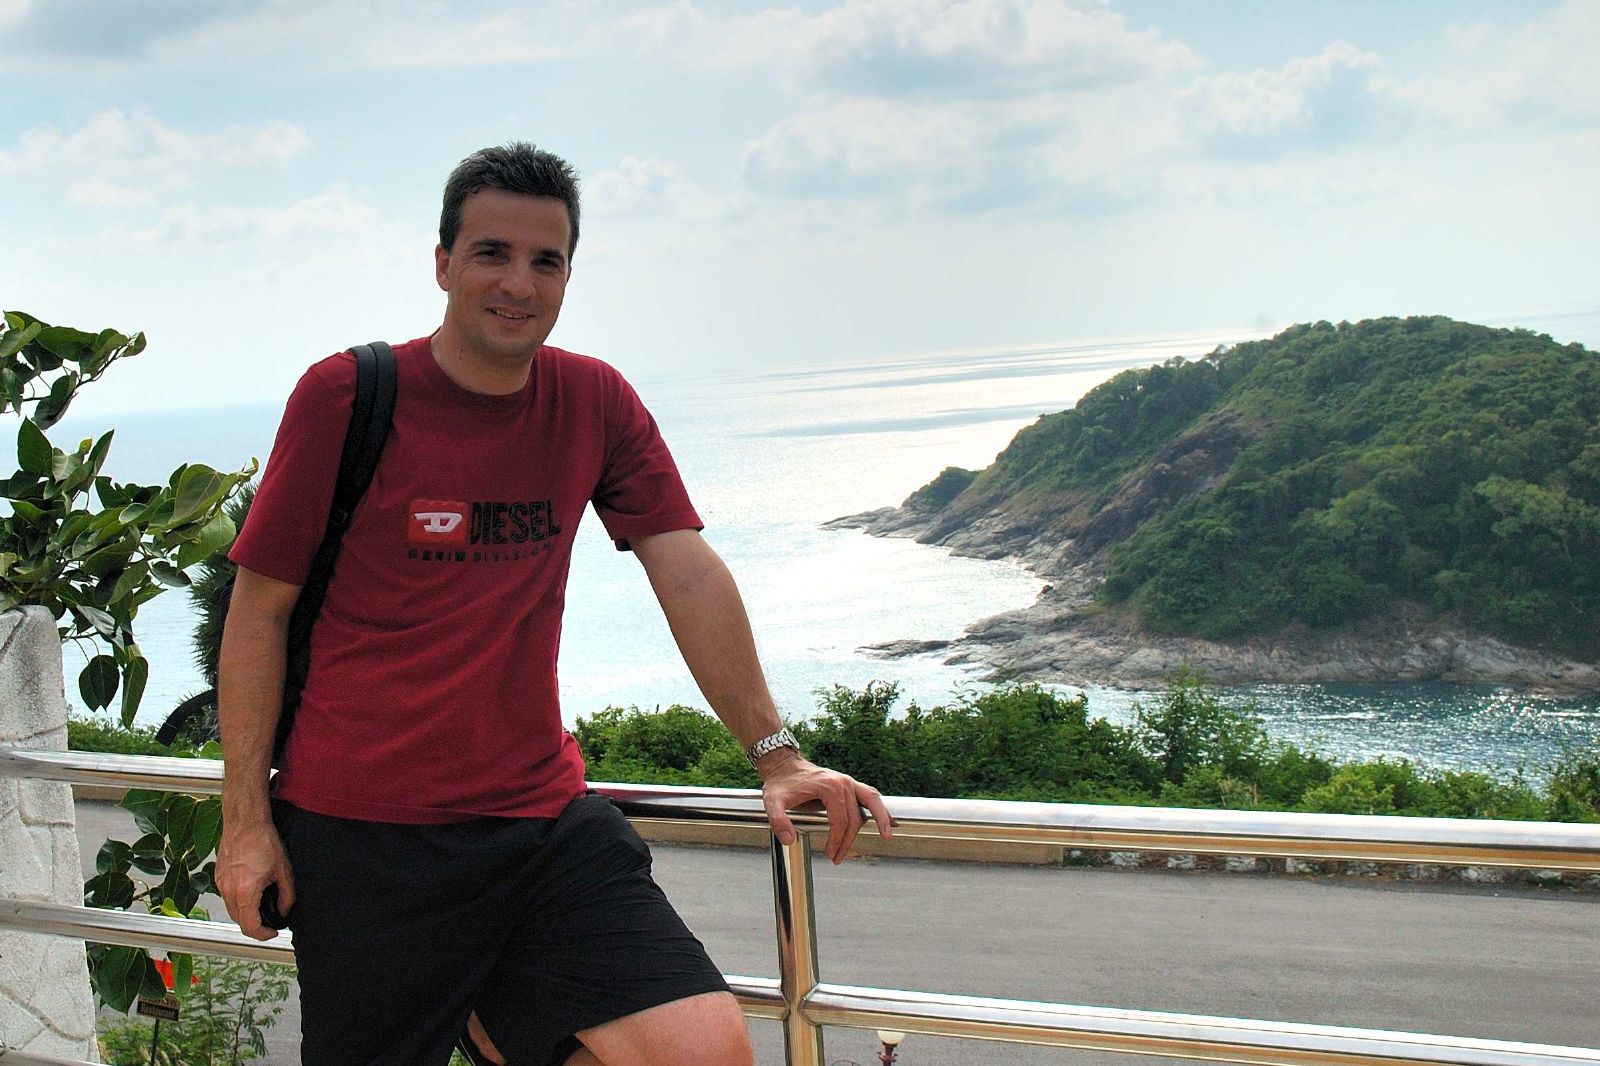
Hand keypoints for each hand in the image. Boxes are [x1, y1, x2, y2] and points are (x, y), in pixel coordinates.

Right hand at [216, 819, 295, 941]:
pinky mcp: (218, 876)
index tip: (273, 932)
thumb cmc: (263, 841)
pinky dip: (238, 900)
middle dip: (255, 925)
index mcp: (245, 892)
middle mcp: (228, 890)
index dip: (263, 934)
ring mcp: (220, 883)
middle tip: (270, 920)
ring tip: (263, 905)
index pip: (250, 927)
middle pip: (239, 921)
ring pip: (231, 909)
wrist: (245, 822)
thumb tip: (284, 911)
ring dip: (246, 913)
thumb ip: (286, 896)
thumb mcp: (283, 871)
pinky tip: (252, 890)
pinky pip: (227, 896)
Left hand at [759, 751, 893, 863]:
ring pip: (870, 804)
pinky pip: (870, 795)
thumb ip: (778, 820)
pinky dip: (880, 807)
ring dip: (878, 821)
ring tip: (887, 837)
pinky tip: (889, 820)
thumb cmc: (779, 783)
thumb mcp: (772, 801)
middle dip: (848, 841)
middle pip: (854, 818)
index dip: (836, 841)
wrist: (783, 765)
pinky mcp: (849, 784)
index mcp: (829, 787)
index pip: (840, 821)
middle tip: (837, 858)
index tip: (829, 854)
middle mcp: (843, 782)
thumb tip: (789, 840)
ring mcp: (848, 782)